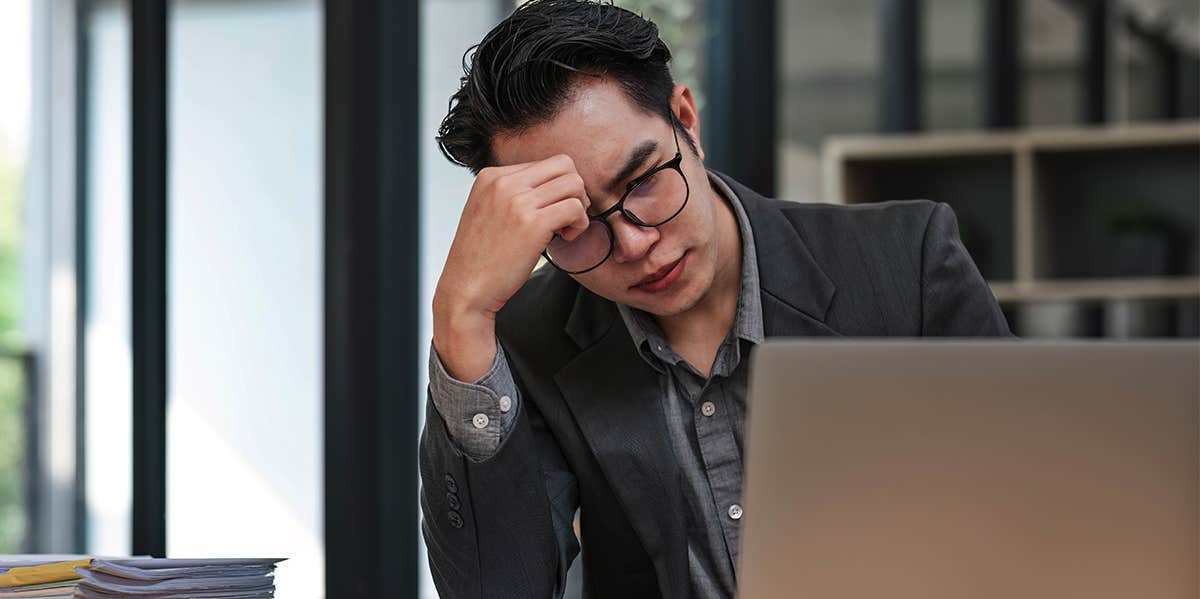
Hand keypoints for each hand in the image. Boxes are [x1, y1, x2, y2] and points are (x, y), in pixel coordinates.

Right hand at [433, 154, 591, 380]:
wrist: (466, 289)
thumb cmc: (481, 258)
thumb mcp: (488, 212)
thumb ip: (512, 194)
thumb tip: (548, 187)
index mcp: (491, 176)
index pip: (544, 163)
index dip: (556, 188)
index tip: (550, 211)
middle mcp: (504, 182)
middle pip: (564, 165)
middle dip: (574, 190)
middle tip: (566, 217)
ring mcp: (518, 201)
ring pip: (574, 183)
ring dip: (579, 208)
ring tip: (565, 230)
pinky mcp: (533, 223)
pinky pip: (575, 208)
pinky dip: (579, 224)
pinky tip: (564, 239)